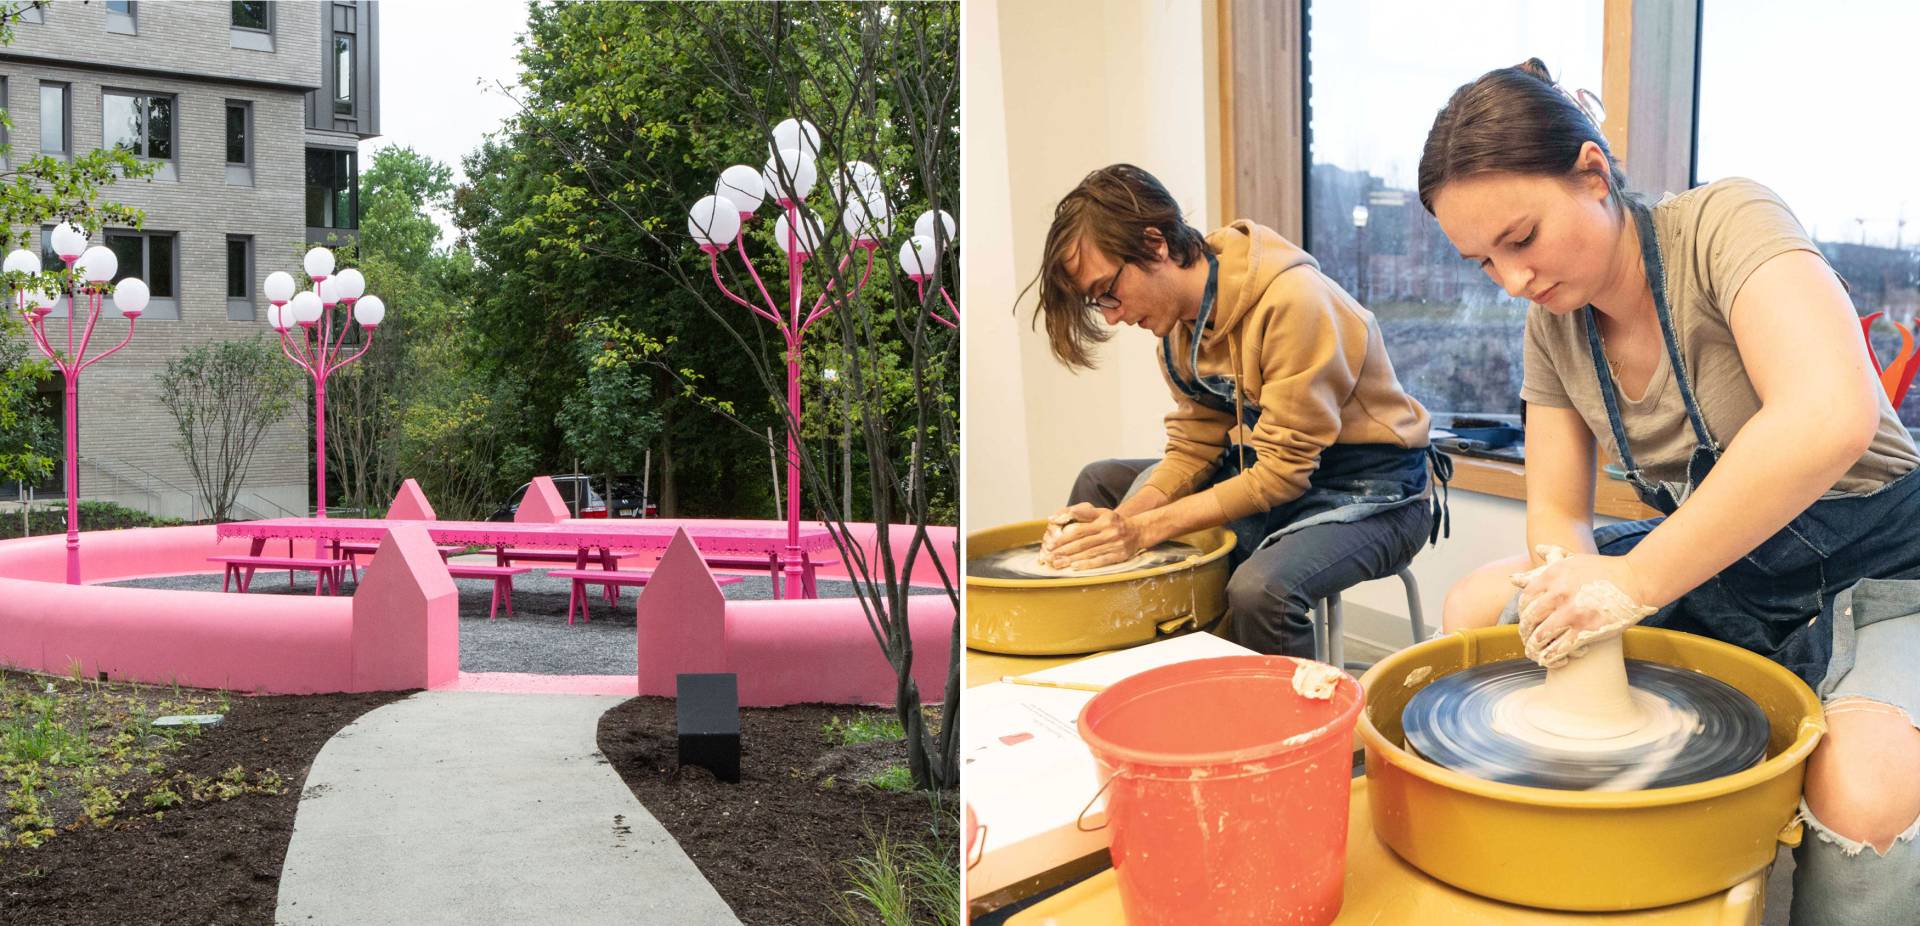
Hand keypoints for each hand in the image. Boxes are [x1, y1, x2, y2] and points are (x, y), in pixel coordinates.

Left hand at [1041, 502, 1145, 569]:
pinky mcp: (1119, 556)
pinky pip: (1101, 561)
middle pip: (1082, 543)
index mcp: (1102, 520)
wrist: (1138, 531)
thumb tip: (1061, 514)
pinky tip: (1075, 567)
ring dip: (1071, 559)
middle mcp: (1108, 532)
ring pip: (1089, 553)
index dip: (1063, 538)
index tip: (1050, 544)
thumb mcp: (1101, 512)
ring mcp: (1114, 545)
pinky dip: (1087, 565)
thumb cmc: (1114, 522)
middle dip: (1064, 551)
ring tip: (1057, 563)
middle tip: (1049, 556)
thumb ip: (1083, 512)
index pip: (1079, 530)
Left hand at [1511, 547, 1655, 667]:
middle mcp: (1558, 593)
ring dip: (1534, 649)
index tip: (1527, 620)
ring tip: (1536, 654)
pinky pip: (1559, 650)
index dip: (1523, 613)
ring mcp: (1571, 613)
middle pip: (1529, 619)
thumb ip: (1552, 557)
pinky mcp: (1586, 630)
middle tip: (1529, 640)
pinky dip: (1552, 658)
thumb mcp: (1575, 560)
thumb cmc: (1606, 570)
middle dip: (1525, 633)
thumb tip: (1534, 553)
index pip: (1525, 599)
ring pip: (1540, 637)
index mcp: (1552, 576)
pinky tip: (1553, 660)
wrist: (1636, 580)